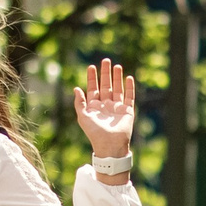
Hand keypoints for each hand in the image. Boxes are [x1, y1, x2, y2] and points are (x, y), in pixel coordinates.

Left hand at [73, 58, 136, 177]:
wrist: (109, 145)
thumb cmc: (94, 132)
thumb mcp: (83, 117)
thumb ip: (79, 103)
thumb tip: (76, 88)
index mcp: (94, 106)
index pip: (93, 88)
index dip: (92, 78)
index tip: (91, 66)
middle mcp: (105, 105)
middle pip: (106, 86)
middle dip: (105, 74)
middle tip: (105, 60)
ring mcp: (117, 107)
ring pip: (117, 88)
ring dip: (117, 77)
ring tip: (117, 66)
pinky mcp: (127, 110)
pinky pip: (129, 96)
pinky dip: (129, 87)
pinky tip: (129, 78)